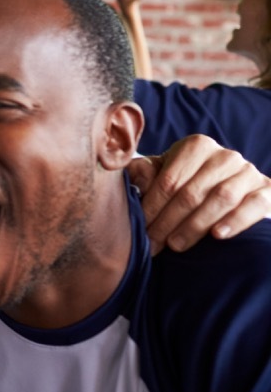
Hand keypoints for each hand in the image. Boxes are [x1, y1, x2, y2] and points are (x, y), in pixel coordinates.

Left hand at [128, 134, 270, 253]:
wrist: (232, 186)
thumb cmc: (189, 181)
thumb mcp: (166, 172)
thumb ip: (147, 172)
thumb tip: (133, 176)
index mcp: (196, 146)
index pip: (169, 180)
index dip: (152, 206)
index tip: (140, 228)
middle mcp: (225, 156)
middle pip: (191, 192)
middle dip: (168, 221)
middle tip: (153, 243)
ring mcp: (249, 172)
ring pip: (220, 199)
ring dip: (195, 225)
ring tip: (176, 245)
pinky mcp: (268, 190)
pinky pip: (254, 204)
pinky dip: (236, 220)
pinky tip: (218, 235)